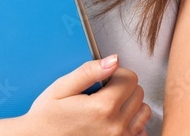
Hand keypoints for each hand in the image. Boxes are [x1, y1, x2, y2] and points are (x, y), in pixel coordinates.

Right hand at [15, 54, 151, 135]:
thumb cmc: (47, 117)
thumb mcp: (62, 87)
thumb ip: (89, 72)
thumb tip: (114, 60)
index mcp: (102, 107)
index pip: (130, 78)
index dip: (116, 73)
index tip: (102, 79)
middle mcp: (115, 126)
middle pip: (138, 93)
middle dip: (123, 87)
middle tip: (102, 92)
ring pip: (142, 110)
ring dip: (129, 104)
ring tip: (108, 106)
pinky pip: (140, 130)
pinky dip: (132, 122)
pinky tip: (115, 120)